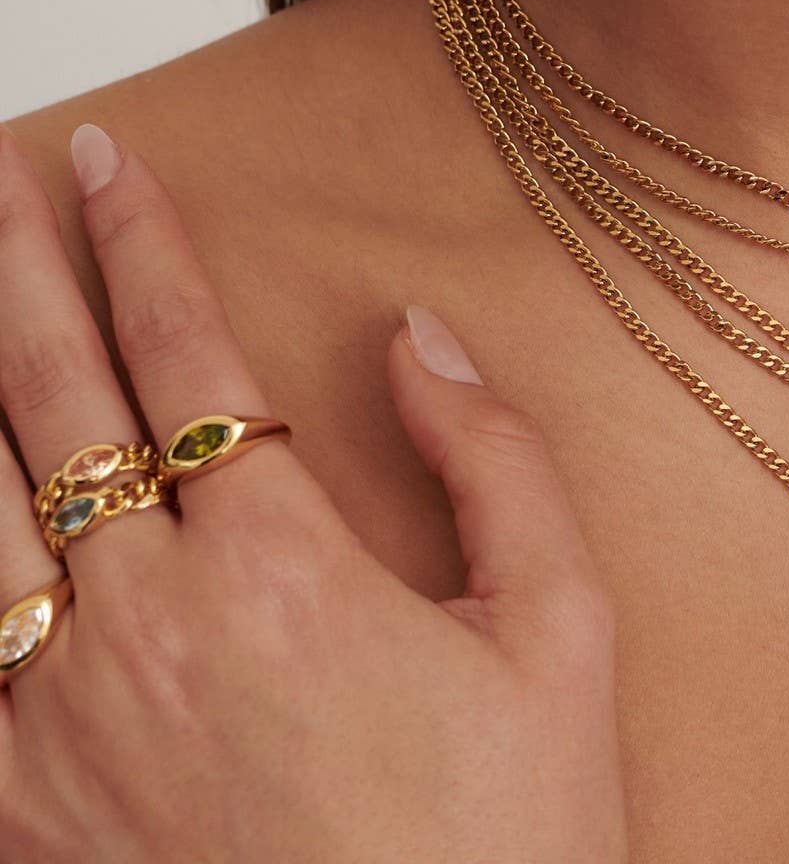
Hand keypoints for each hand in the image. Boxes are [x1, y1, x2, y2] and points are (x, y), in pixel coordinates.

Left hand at [0, 122, 626, 862]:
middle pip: (55, 401)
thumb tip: (419, 342)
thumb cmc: (509, 841)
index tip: (109, 164)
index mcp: (284, 574)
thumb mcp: (559, 633)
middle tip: (0, 184)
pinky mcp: (22, 818)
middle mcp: (149, 632)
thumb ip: (497, 465)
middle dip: (19, 271)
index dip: (141, 241)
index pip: (187, 358)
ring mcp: (59, 731)